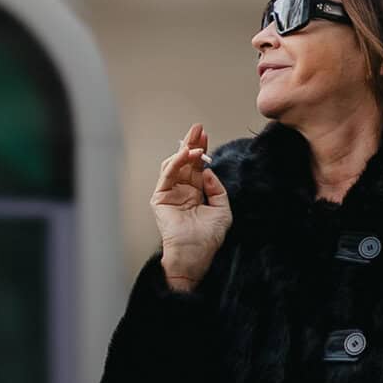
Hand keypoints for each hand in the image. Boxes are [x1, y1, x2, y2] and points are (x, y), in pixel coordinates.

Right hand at [153, 124, 231, 291]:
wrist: (195, 253)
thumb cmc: (208, 238)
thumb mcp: (222, 209)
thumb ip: (217, 188)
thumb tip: (207, 171)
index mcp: (195, 193)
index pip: (197, 166)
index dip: (201, 150)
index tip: (205, 136)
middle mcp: (182, 190)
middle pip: (185, 161)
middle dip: (191, 144)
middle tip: (197, 129)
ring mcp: (170, 193)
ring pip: (175, 164)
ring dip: (185, 151)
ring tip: (195, 143)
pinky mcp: (160, 197)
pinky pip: (167, 174)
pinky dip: (176, 162)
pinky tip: (186, 154)